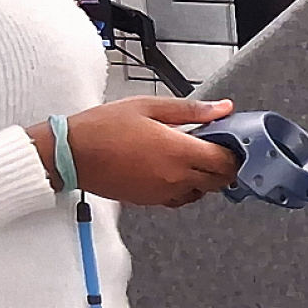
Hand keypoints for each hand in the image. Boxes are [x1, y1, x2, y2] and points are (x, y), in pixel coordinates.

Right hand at [27, 98, 240, 207]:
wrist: (72, 154)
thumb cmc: (103, 127)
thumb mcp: (149, 106)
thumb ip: (191, 110)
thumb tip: (222, 108)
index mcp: (177, 150)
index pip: (224, 161)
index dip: (234, 152)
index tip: (232, 141)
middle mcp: (175, 176)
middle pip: (220, 181)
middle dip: (225, 166)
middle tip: (217, 148)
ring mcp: (164, 191)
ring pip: (202, 192)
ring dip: (206, 178)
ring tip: (193, 157)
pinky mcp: (151, 201)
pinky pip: (181, 199)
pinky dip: (187, 188)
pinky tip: (176, 170)